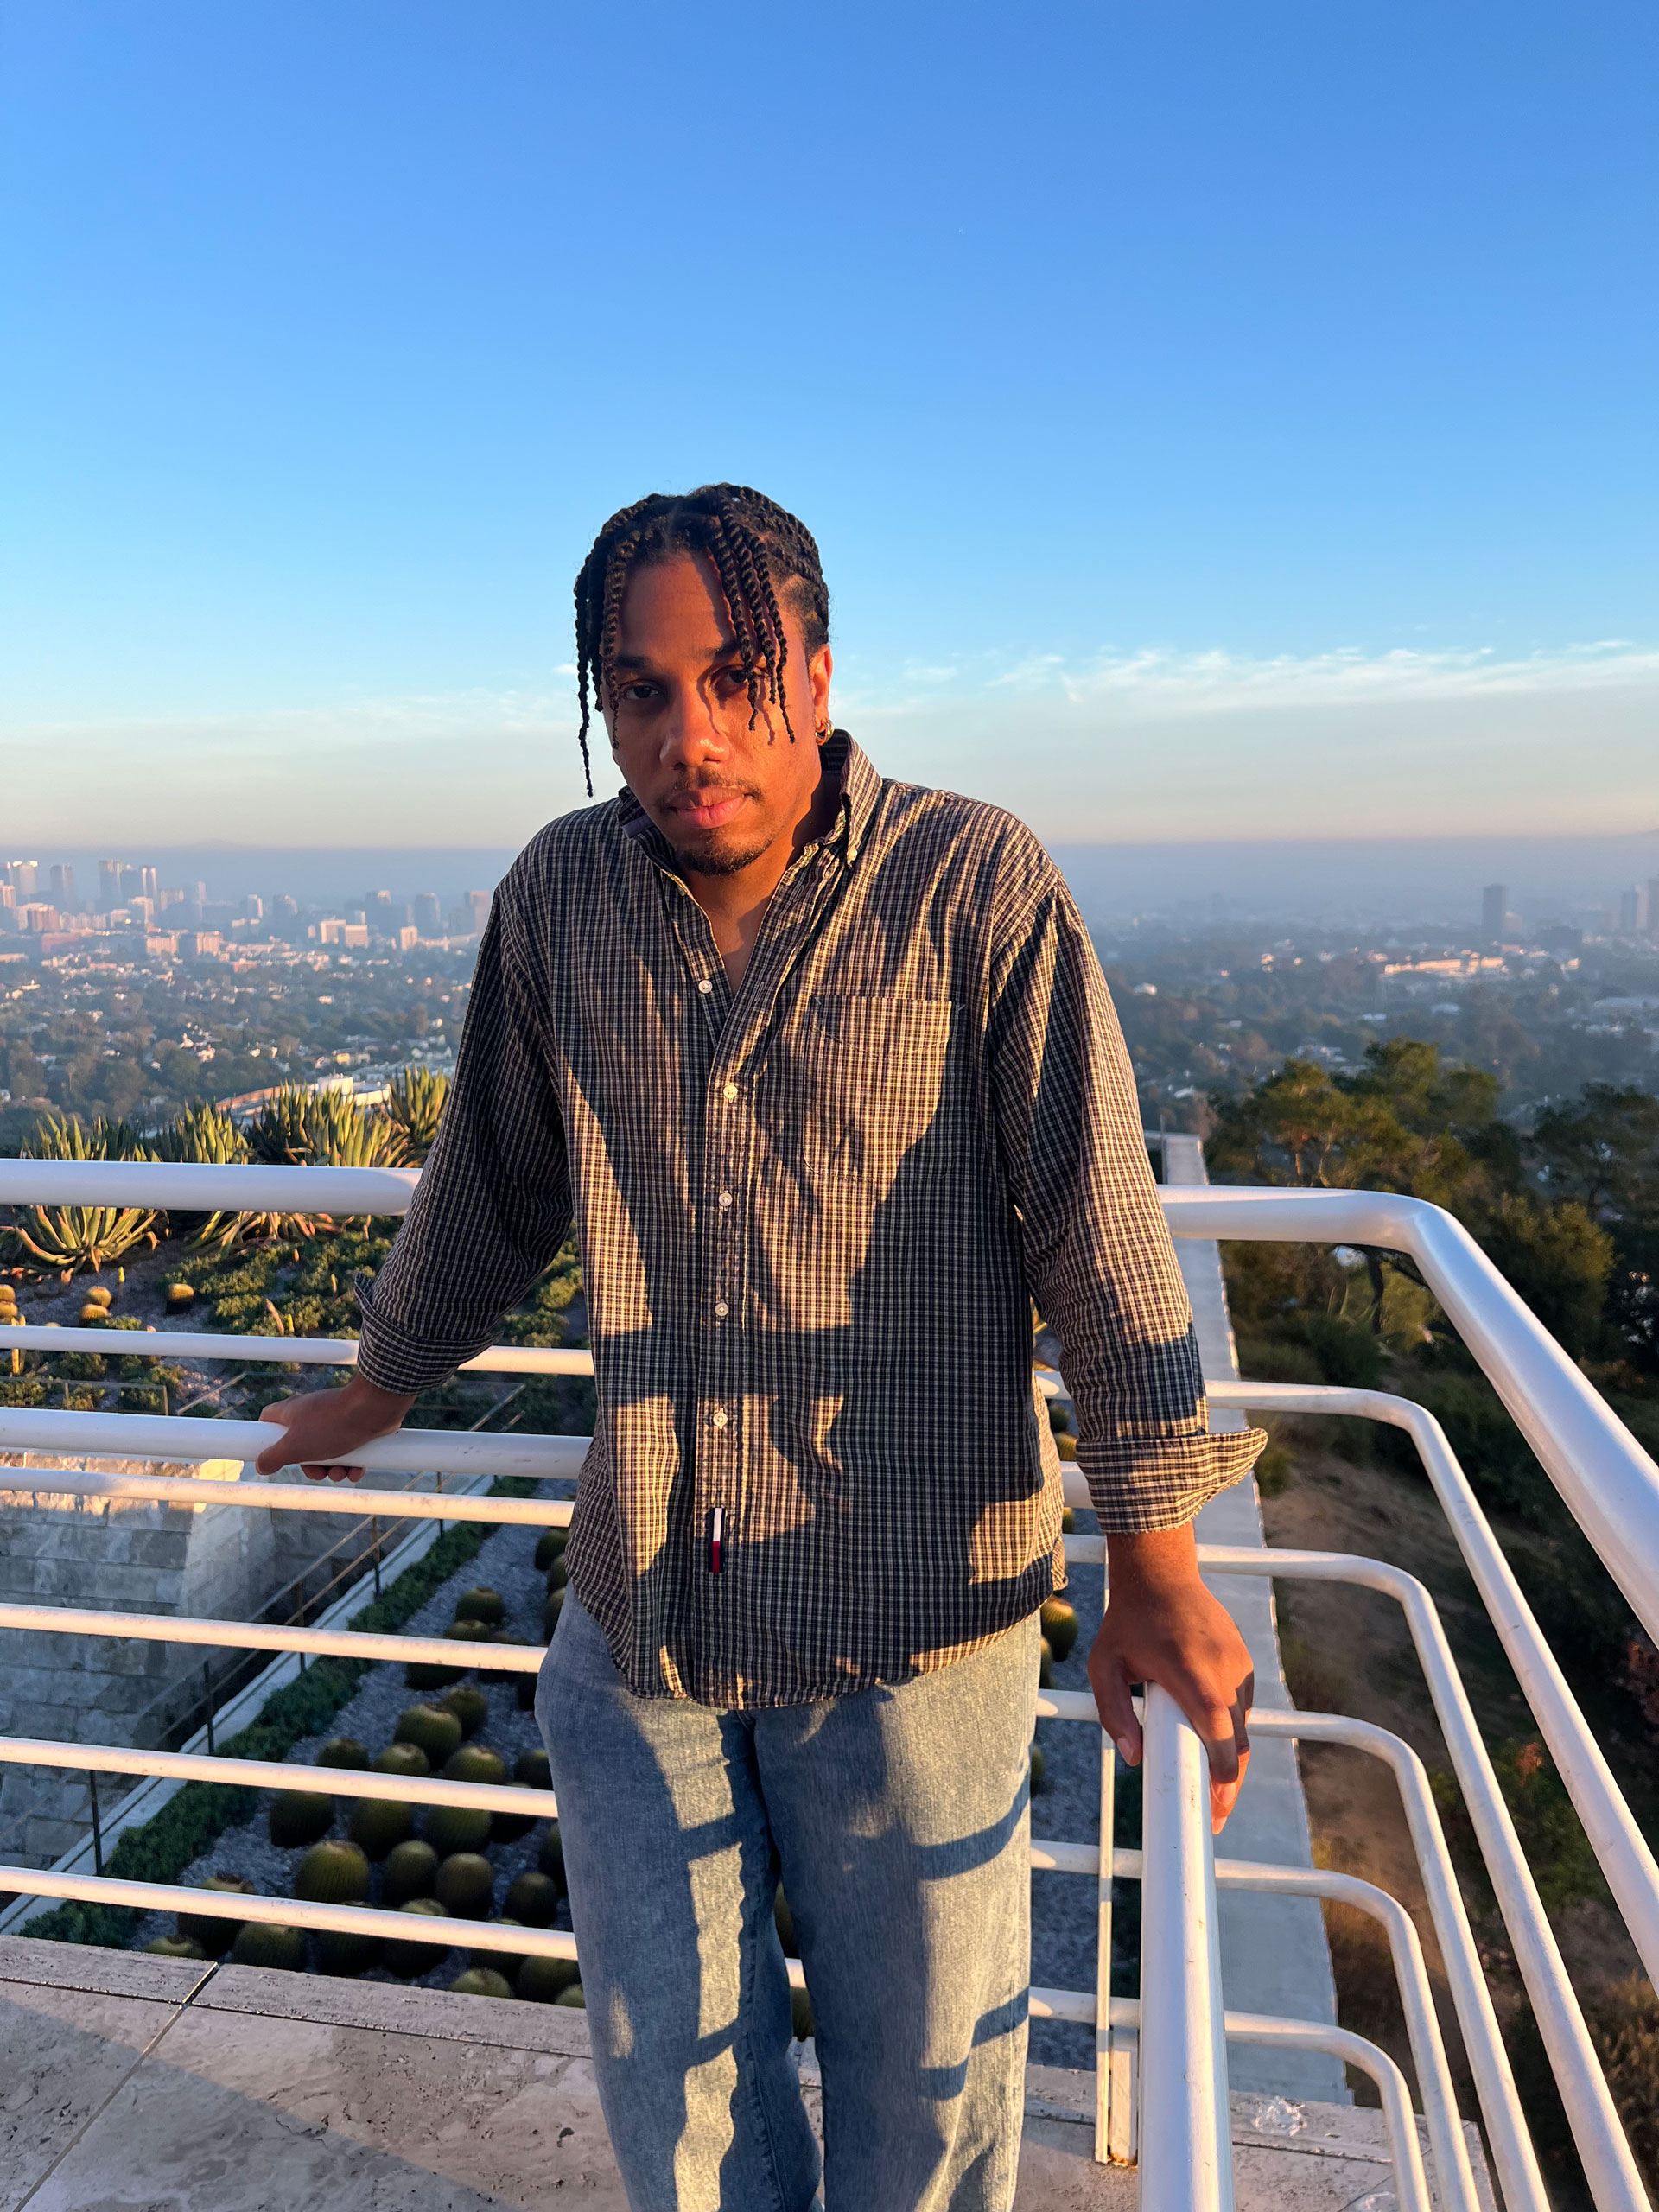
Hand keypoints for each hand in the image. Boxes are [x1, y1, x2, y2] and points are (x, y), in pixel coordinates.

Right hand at [254, 1375, 416, 1482]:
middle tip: (319, 1473)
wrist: (374, 1410)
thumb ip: (273, 1457)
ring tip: (342, 1471)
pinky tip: (357, 1470)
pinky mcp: (355, 1426)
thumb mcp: (294, 1447)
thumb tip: (261, 1466)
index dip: (265, 1437)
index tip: (271, 1454)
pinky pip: (349, 1451)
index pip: (269, 1420)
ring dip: (334, 1469)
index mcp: (292, 1412)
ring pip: (327, 1452)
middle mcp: (312, 1414)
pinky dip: (352, 1464)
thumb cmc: (331, 1425)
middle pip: (301, 1446)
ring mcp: (335, 1420)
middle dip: (311, 1467)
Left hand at [1088, 1523, 1253, 1833]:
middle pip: (1239, 1741)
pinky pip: (1241, 1705)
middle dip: (1229, 1783)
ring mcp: (1240, 1664)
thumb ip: (1114, 1714)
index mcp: (1190, 1672)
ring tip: (1208, 1785)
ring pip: (1243, 1725)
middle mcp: (1223, 1669)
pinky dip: (1229, 1727)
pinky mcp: (1245, 1661)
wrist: (1161, 1574)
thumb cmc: (1127, 1623)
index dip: (1223, 1776)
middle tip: (1213, 1818)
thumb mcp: (1104, 1667)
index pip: (1219, 1733)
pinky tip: (1208, 1737)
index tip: (1216, 1809)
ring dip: (1230, 1755)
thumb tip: (1135, 1759)